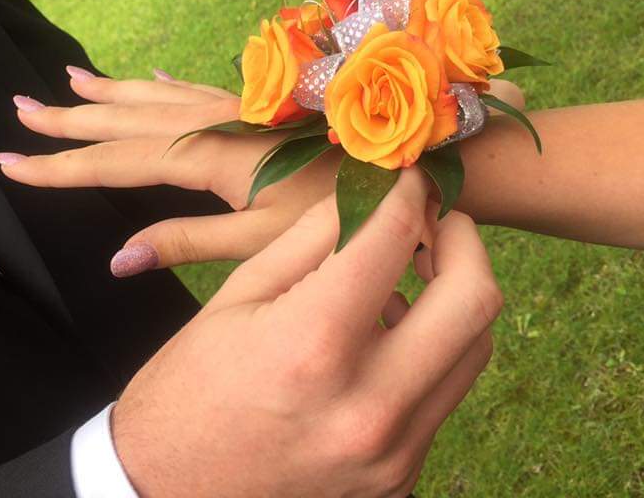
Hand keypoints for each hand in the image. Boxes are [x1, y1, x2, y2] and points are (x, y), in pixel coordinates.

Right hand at [0, 67, 522, 274]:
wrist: (430, 160)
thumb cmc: (354, 212)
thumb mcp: (267, 242)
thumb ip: (189, 244)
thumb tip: (116, 258)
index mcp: (215, 159)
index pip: (120, 161)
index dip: (62, 165)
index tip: (10, 160)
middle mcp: (224, 124)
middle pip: (132, 118)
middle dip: (74, 120)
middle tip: (19, 110)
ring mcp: (247, 111)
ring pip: (162, 98)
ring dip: (114, 95)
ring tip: (68, 84)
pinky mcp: (269, 109)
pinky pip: (202, 93)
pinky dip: (169, 89)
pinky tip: (158, 77)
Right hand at [111, 169, 502, 496]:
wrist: (170, 491)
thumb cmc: (189, 386)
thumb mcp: (237, 298)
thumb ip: (313, 239)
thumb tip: (370, 196)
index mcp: (311, 346)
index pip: (391, 241)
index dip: (408, 194)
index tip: (410, 177)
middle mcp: (367, 407)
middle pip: (473, 300)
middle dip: (463, 240)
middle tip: (435, 220)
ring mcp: (391, 454)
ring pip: (473, 349)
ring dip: (453, 296)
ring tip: (409, 274)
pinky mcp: (400, 479)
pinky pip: (441, 395)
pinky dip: (428, 349)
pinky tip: (388, 332)